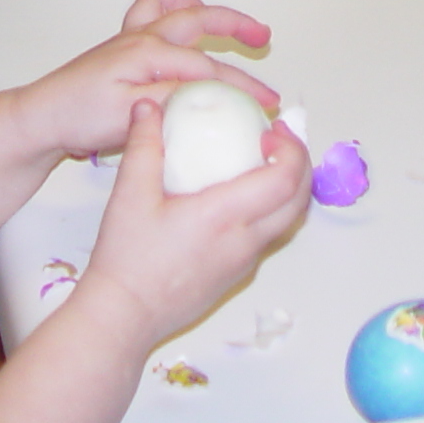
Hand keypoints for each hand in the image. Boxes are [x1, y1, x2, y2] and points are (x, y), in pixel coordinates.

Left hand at [9, 0, 277, 161]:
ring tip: (229, 20)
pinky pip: (153, 11)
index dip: (242, 86)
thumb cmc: (80, 116)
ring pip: (174, 6)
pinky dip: (174, 7)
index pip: (208, 68)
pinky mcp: (123, 45)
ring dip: (205, 7)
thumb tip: (207, 93)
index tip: (267, 104)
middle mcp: (143, 36)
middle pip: (200, 21)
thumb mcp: (131, 115)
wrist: (43, 116)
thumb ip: (170, 99)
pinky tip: (184, 23)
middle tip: (264, 38)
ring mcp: (132, 37)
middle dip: (236, 26)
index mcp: (149, 52)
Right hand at [70, 97, 312, 349]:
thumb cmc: (127, 257)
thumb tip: (148, 106)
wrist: (124, 316)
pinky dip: (271, 210)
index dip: (290, 150)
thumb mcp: (130, 193)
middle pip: (299, 201)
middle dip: (299, 164)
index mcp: (226, 217)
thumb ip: (143, 145)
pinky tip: (238, 197)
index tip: (270, 131)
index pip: (285, 180)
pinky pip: (267, 237)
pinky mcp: (236, 276)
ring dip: (288, 188)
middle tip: (276, 139)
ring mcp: (244, 263)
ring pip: (287, 222)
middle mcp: (245, 242)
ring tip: (263, 162)